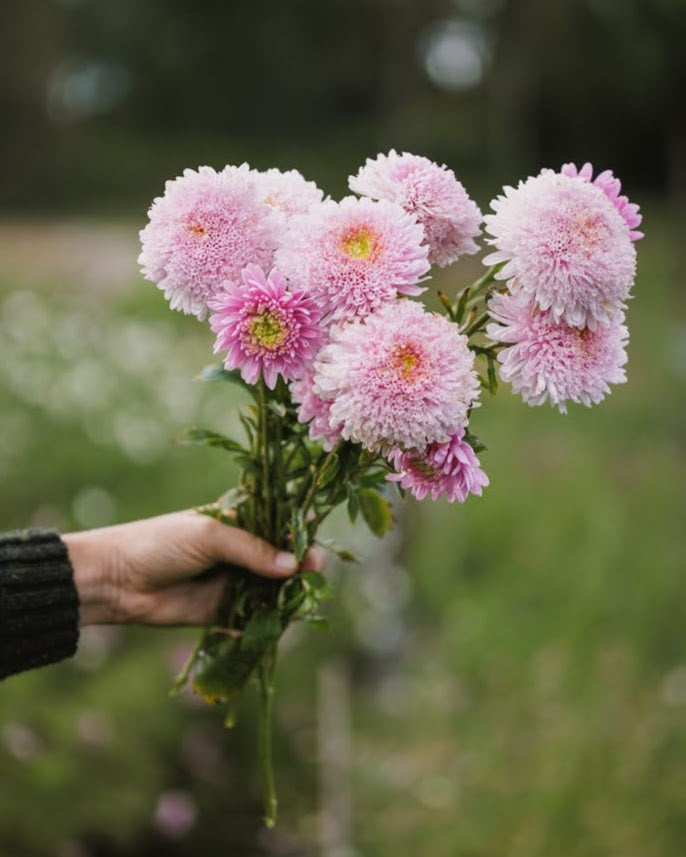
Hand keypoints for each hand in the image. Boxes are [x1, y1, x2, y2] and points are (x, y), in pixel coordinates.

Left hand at [63, 509, 325, 625]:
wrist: (116, 580)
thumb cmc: (159, 543)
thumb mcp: (208, 536)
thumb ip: (251, 550)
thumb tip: (292, 566)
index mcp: (236, 520)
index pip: (275, 521)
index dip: (296, 527)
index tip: (314, 532)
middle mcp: (239, 550)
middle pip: (280, 556)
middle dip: (299, 561)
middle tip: (315, 567)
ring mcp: (233, 581)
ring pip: (272, 587)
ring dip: (289, 590)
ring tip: (303, 591)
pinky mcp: (224, 611)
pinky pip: (255, 614)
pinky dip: (271, 617)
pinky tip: (285, 615)